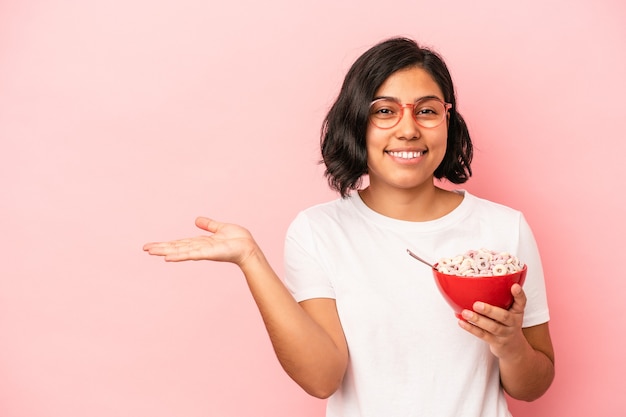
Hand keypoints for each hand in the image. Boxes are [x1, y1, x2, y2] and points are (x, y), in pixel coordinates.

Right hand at [143, 217, 257, 266]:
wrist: (249, 247)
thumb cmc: (238, 240)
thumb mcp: (220, 228)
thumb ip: (209, 225)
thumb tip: (197, 220)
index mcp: (201, 242)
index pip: (180, 243)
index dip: (166, 244)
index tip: (152, 245)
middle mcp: (199, 248)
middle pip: (176, 247)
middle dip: (161, 248)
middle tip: (145, 249)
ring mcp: (203, 252)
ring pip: (180, 251)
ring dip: (165, 251)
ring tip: (151, 252)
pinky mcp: (208, 253)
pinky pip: (191, 254)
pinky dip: (179, 256)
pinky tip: (168, 258)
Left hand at [458, 284, 528, 359]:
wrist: (513, 348)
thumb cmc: (507, 323)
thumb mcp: (510, 311)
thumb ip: (501, 298)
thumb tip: (479, 283)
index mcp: (517, 312)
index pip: (522, 302)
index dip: (519, 294)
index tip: (514, 286)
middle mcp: (513, 322)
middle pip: (504, 316)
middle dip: (490, 310)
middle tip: (476, 304)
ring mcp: (505, 334)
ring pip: (492, 327)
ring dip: (477, 320)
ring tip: (465, 313)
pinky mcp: (496, 342)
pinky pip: (483, 335)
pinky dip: (471, 328)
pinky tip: (462, 322)